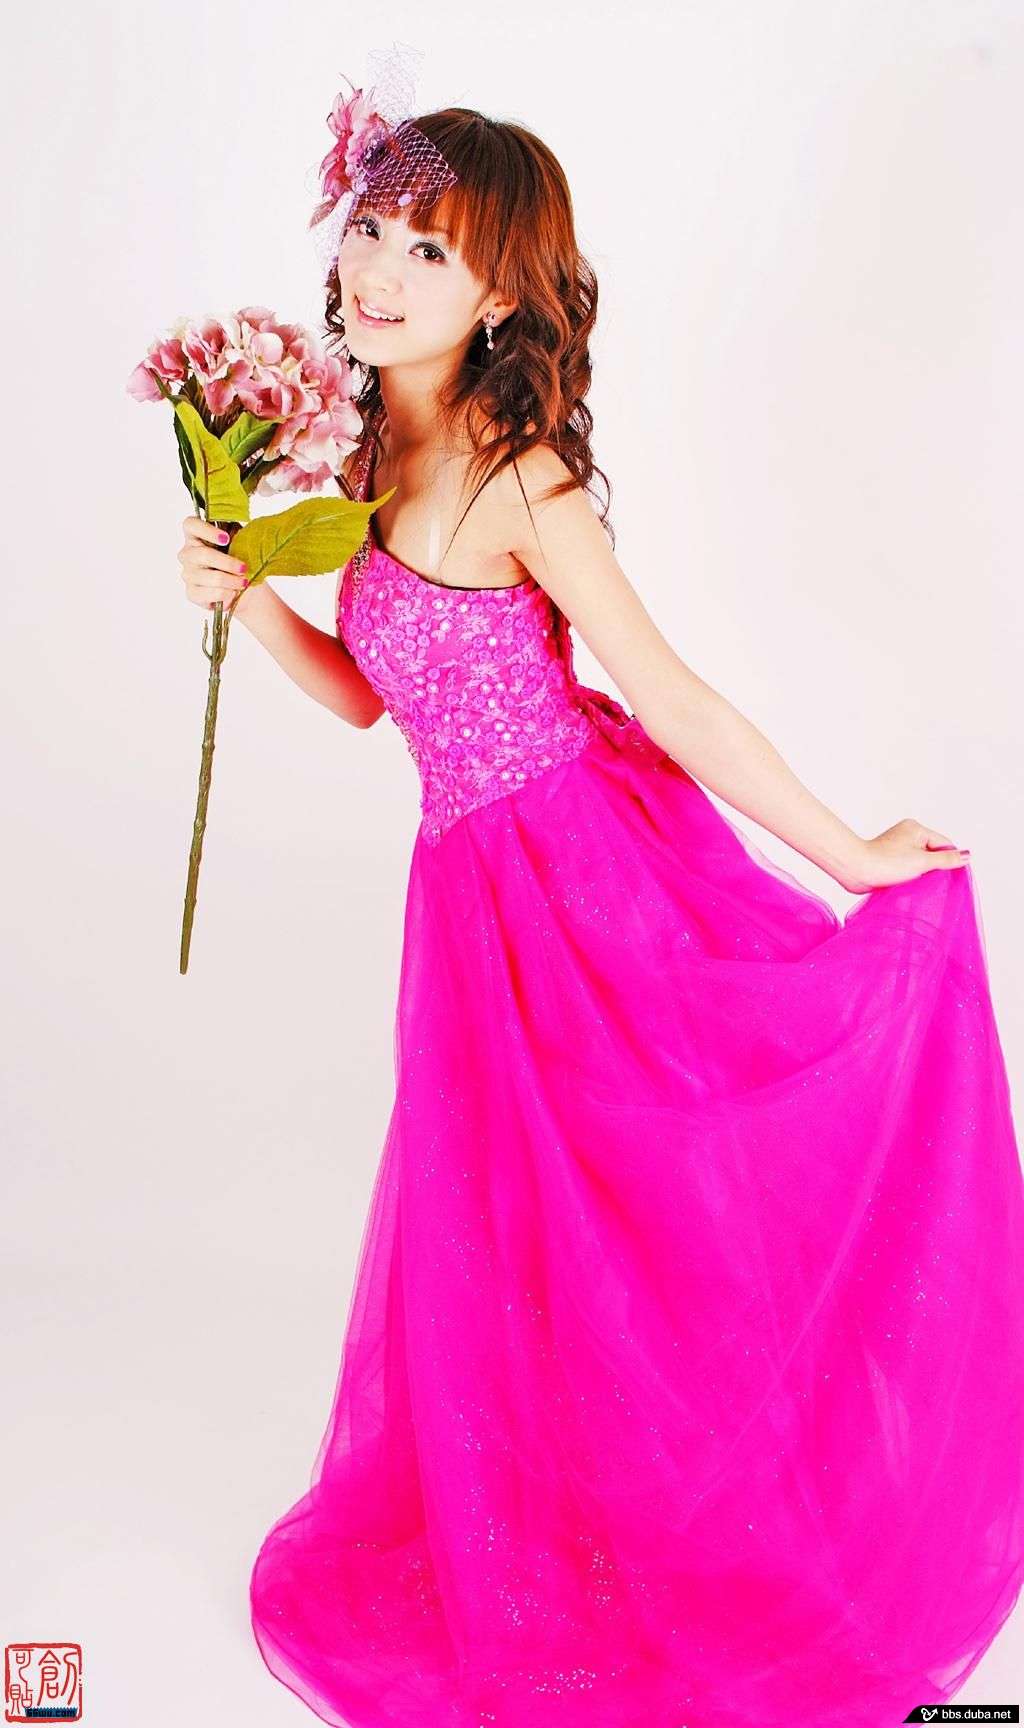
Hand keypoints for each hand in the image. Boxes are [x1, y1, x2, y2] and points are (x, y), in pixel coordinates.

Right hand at [177, 515, 257, 620]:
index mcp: (196, 536)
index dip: (206, 530)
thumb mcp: (239, 542)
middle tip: (244, 568)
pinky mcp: (192, 593)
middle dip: (228, 562)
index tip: (225, 539)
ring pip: (211, 577)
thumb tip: (239, 525)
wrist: (242, 587)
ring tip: (243, 582)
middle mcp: (188, 554)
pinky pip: (211, 593)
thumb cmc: (238, 560)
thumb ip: (235, 532)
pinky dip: (227, 593)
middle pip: (202, 554)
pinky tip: (233, 591)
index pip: (190, 525)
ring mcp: (188, 574)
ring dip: (232, 580)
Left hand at [836, 820, 969, 893]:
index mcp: (916, 828)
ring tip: (919, 883)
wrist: (855, 870)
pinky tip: (910, 884)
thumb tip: (967, 855)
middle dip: (935, 867)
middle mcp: (907, 834)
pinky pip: (908, 867)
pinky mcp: (889, 859)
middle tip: (934, 881)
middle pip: (933, 852)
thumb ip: (946, 860)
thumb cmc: (886, 863)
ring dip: (922, 873)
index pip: (944, 844)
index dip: (950, 860)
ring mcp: (897, 846)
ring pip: (920, 861)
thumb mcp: (922, 862)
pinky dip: (911, 876)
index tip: (952, 877)